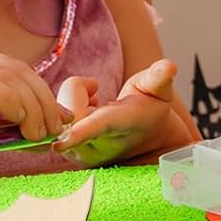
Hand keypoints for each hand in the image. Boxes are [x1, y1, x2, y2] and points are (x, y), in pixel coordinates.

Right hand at [0, 48, 61, 167]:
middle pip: (18, 71)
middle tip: (54, 131)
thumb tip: (43, 135)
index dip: (44, 94)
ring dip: (32, 106)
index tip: (60, 121)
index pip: (18, 70)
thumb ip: (2, 127)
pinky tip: (20, 121)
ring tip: (39, 134)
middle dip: (44, 101)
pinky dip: (10, 101)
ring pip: (7, 77)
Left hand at [54, 59, 183, 166]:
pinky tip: (83, 115)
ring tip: (93, 105)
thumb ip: (160, 77)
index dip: (79, 133)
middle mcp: (98, 145)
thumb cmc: (150, 111)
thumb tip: (169, 66)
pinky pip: (51, 124)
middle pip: (69, 109)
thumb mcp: (160, 91)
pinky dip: (64, 112)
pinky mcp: (69, 155)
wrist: (148, 141)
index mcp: (120, 124)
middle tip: (96, 90)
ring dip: (72, 102)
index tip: (60, 144)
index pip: (97, 128)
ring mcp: (82, 153)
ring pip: (58, 115)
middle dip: (77, 90)